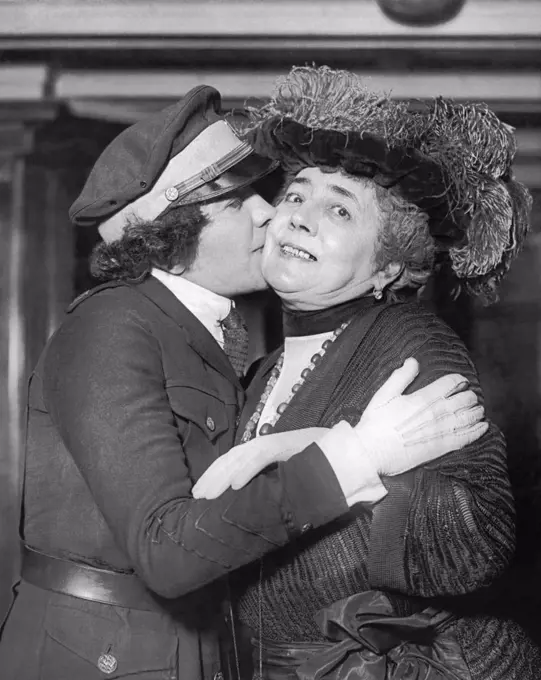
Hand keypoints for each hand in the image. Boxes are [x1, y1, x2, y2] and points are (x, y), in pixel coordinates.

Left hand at [192, 427, 328, 498]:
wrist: (343, 449)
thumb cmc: (317, 463)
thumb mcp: (288, 476)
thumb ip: (271, 484)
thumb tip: (252, 501)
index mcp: (262, 450)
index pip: (232, 461)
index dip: (215, 475)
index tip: (201, 493)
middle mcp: (264, 444)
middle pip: (230, 459)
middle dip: (211, 477)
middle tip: (196, 496)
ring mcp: (274, 442)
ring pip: (240, 458)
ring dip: (222, 476)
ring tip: (207, 494)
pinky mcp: (285, 445)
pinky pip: (261, 457)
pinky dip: (247, 469)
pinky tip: (235, 485)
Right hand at [355, 357, 487, 475]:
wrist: (372, 454)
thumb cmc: (374, 424)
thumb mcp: (383, 395)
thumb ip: (401, 376)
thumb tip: (413, 361)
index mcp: (424, 398)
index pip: (452, 382)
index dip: (459, 379)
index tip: (461, 381)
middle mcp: (437, 412)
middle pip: (465, 398)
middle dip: (469, 394)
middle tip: (469, 395)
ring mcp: (442, 430)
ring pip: (470, 416)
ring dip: (476, 410)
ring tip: (477, 409)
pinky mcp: (443, 447)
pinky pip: (468, 437)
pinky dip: (479, 430)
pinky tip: (483, 426)